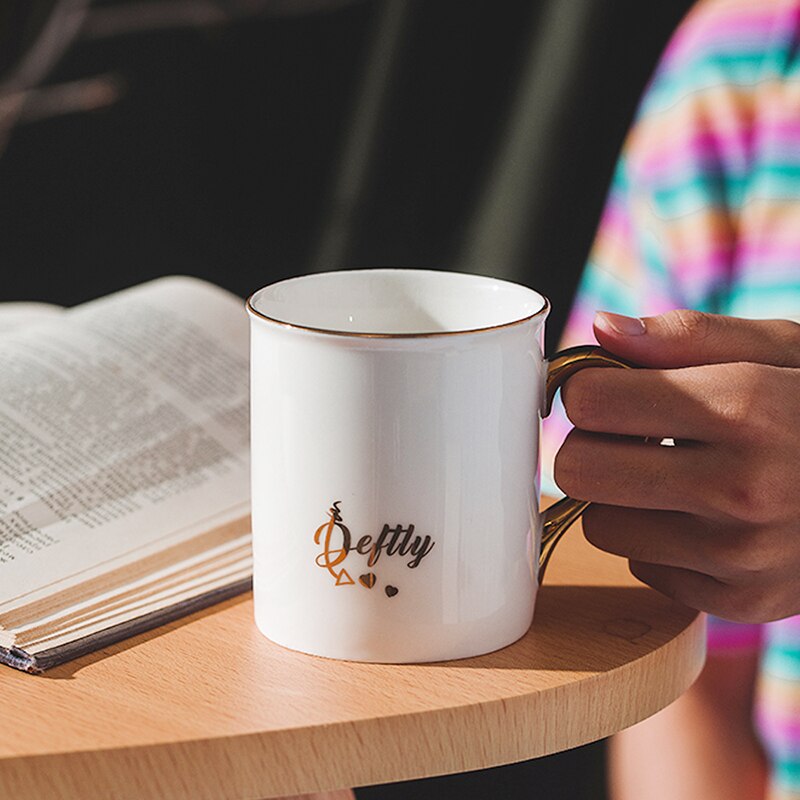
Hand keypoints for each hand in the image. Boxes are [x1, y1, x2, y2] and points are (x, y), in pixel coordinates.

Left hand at [554, 309, 799, 622]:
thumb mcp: (781, 348)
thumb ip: (686, 336)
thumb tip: (600, 329)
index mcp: (746, 409)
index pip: (589, 401)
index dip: (587, 388)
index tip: (604, 388)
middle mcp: (742, 490)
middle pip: (577, 470)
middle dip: (590, 444)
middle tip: (628, 434)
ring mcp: (742, 556)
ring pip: (599, 524)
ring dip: (621, 498)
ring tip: (675, 474)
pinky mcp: (742, 601)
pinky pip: (642, 566)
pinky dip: (658, 541)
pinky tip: (705, 517)